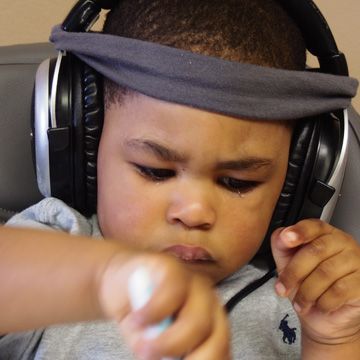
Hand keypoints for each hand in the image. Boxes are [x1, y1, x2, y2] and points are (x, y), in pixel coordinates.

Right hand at [97, 252, 230, 359]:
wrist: (121, 281)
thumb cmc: (143, 317)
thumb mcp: (156, 344)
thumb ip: (170, 355)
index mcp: (213, 326)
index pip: (222, 353)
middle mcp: (210, 305)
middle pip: (217, 340)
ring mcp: (194, 284)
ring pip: (197, 321)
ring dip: (167, 342)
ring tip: (143, 346)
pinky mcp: (174, 268)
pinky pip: (171, 294)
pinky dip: (152, 313)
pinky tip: (137, 319)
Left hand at [271, 219, 359, 344]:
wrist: (324, 315)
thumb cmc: (306, 283)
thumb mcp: (288, 262)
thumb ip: (282, 245)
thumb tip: (281, 235)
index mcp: (323, 233)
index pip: (313, 226)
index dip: (299, 231)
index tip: (287, 238)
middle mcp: (342, 242)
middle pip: (315, 251)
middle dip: (294, 273)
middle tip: (282, 288)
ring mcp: (356, 261)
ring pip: (325, 273)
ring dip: (306, 292)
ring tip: (301, 302)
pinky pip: (339, 291)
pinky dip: (323, 302)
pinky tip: (319, 304)